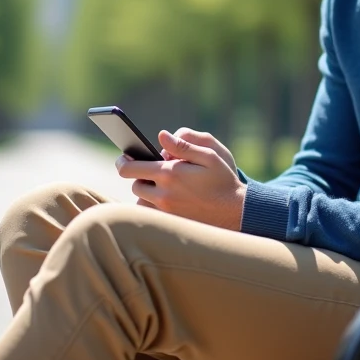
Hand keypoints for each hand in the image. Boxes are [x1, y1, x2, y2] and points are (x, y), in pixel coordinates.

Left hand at [116, 130, 245, 230]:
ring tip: (161, 185)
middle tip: (152, 170)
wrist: (236, 212)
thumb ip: (184, 145)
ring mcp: (166, 212)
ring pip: (140, 201)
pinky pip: (150, 215)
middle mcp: (163, 195)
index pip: (130, 169)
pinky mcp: (170, 223)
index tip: (124, 158)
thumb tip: (161, 136)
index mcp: (169, 174)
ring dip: (146, 192)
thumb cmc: (223, 180)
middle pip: (135, 184)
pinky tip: (165, 199)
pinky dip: (152, 207)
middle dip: (139, 176)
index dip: (123, 162)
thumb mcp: (210, 156)